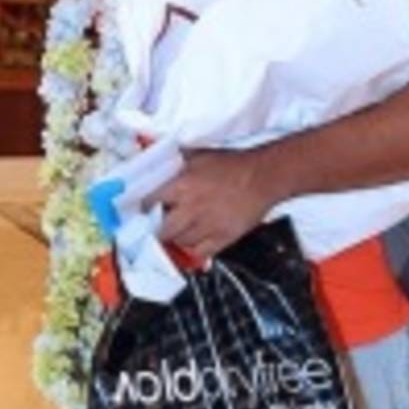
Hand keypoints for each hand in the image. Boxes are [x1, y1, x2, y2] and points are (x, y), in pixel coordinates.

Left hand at [150, 148, 284, 259]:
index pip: (149, 203)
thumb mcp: (198, 156)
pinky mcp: (224, 237)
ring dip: (177, 238)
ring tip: (181, 230)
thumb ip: (175, 162)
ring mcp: (208, 225)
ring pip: (180, 243)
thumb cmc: (233, 165)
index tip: (145, 209)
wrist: (263, 176)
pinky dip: (196, 250)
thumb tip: (156, 159)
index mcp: (182, 186)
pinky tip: (196, 241)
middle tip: (161, 224)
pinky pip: (201, 253)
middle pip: (162, 230)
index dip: (145, 207)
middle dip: (159, 228)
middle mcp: (191, 208)